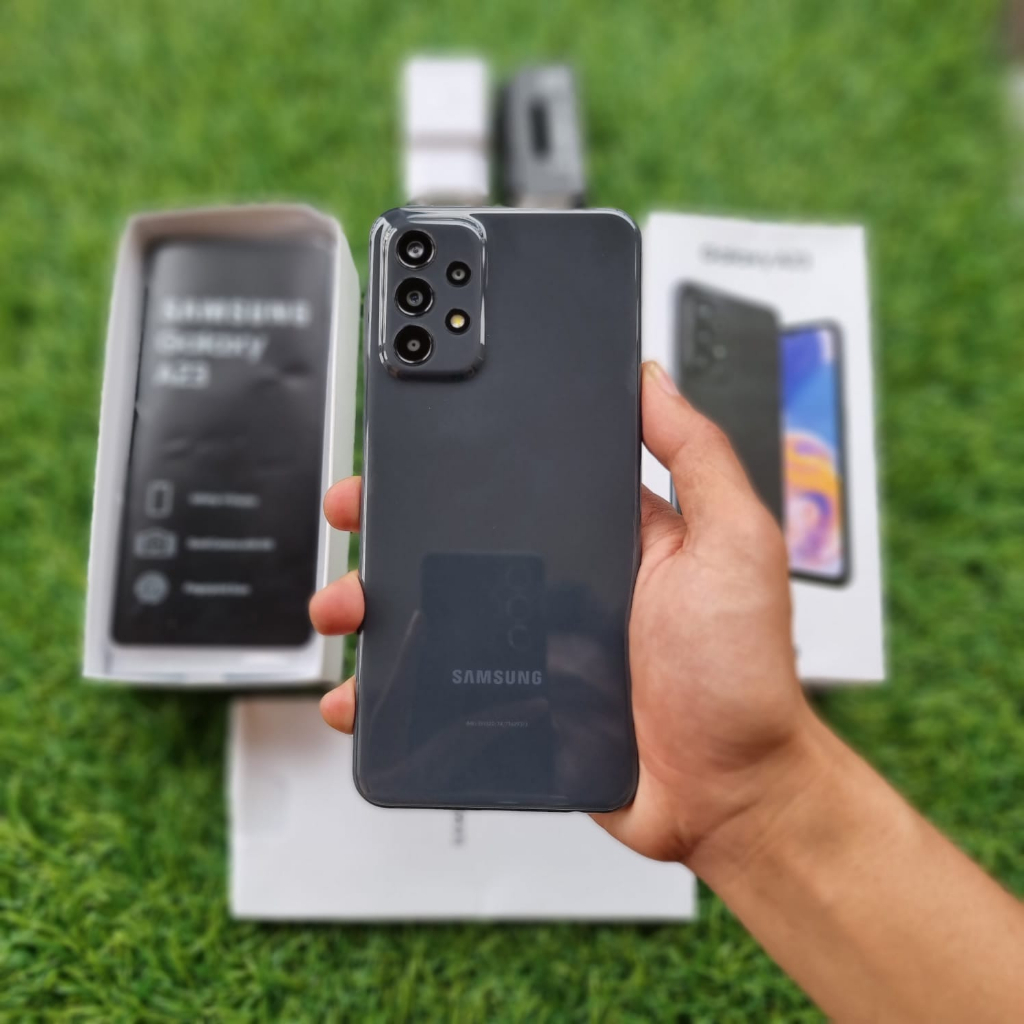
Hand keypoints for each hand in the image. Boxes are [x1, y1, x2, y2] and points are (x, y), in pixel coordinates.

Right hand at [310, 361, 810, 865]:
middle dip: (390, 522)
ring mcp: (527, 643)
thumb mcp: (735, 543)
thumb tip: (650, 379)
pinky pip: (432, 687)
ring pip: (429, 611)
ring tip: (347, 605)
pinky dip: (386, 689)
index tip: (412, 441)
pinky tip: (360, 691)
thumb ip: (698, 456)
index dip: (461, 456)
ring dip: (373, 602)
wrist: (726, 792)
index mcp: (602, 535)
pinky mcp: (509, 700)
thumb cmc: (740, 674)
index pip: (517, 477)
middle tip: (355, 514)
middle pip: (454, 539)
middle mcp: (558, 582)